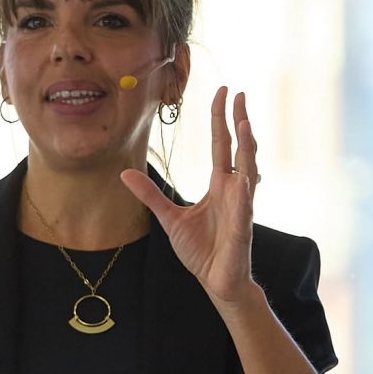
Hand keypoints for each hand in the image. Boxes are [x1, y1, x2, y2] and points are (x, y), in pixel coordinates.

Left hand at [121, 86, 259, 309]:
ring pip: (248, 170)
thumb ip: (150, 195)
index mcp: (220, 185)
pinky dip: (245, 192)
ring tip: (245, 123)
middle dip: (239, 121)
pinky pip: (244, 207)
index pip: (221, 145)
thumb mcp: (169, 217)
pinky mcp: (242, 228)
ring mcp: (241, 207)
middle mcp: (234, 190)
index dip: (221, 119)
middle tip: (239, 93)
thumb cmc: (200, 250)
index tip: (223, 93)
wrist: (216, 280)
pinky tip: (244, 177)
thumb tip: (125, 174)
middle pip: (239, 148)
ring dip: (247, 147)